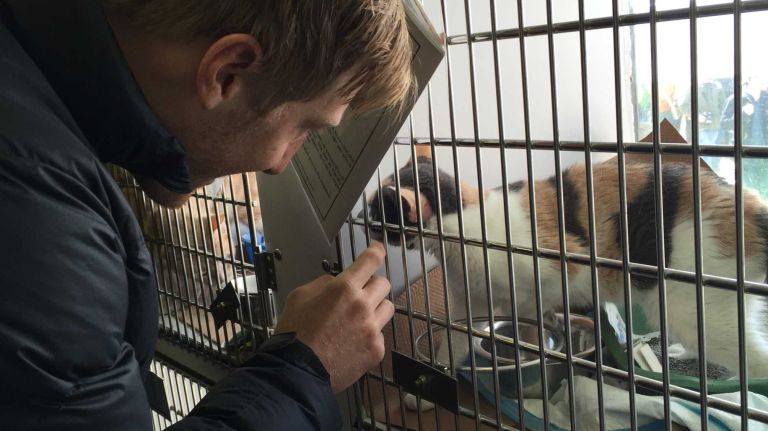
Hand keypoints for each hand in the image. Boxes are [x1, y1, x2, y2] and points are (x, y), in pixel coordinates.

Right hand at [274, 243, 393, 392]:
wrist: (297, 371)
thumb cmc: (294, 333)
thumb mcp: (299, 296)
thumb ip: (323, 284)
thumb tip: (335, 282)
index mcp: (344, 288)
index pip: (370, 261)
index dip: (376, 253)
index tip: (378, 251)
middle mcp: (363, 305)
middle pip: (384, 284)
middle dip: (372, 286)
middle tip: (360, 294)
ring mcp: (372, 328)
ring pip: (387, 308)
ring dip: (375, 309)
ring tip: (358, 319)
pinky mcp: (376, 349)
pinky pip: (380, 334)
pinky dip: (369, 336)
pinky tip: (353, 343)